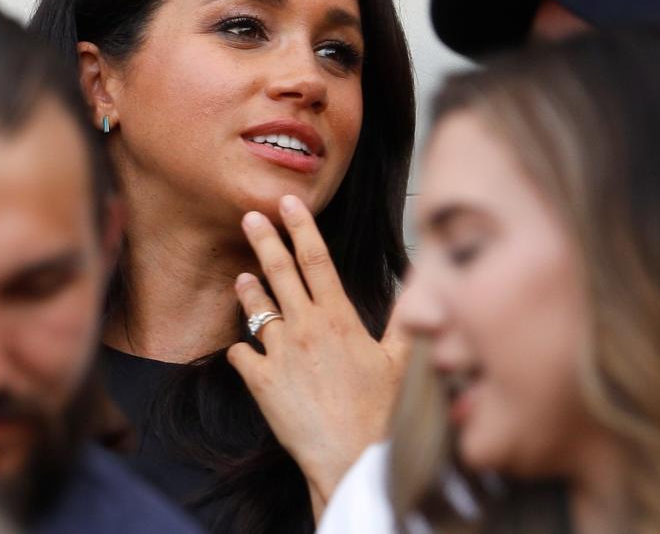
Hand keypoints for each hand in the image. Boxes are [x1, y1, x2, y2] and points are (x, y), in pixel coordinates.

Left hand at [226, 195, 409, 519]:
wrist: (351, 457)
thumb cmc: (382, 412)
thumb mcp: (400, 359)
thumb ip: (402, 316)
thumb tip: (418, 280)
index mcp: (339, 318)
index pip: (317, 260)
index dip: (302, 227)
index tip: (288, 203)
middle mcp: (306, 328)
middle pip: (280, 273)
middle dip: (264, 240)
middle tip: (250, 216)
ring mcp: (279, 354)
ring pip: (257, 310)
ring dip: (249, 291)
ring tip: (242, 276)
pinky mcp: (261, 383)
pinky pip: (243, 355)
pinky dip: (244, 349)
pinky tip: (244, 346)